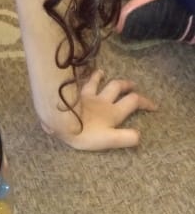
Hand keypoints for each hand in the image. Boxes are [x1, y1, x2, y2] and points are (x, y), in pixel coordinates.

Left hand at [39, 69, 155, 149]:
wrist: (59, 121)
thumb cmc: (83, 133)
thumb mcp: (108, 140)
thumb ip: (125, 138)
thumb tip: (139, 135)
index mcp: (112, 112)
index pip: (134, 102)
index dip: (145, 102)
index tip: (154, 106)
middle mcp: (102, 100)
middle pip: (118, 87)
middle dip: (127, 85)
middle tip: (133, 86)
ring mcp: (86, 95)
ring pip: (97, 82)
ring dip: (102, 77)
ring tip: (103, 73)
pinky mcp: (72, 93)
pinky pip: (78, 82)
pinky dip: (81, 77)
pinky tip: (78, 74)